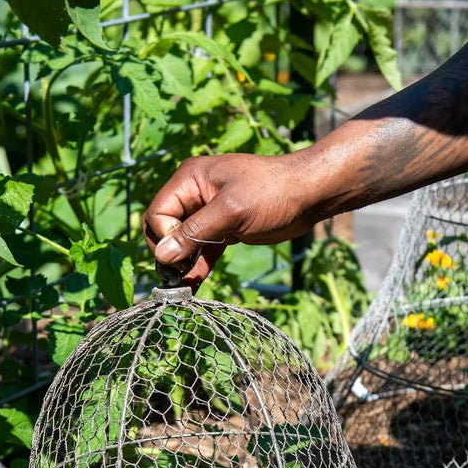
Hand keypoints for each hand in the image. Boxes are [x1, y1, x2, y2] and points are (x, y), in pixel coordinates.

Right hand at [143, 152, 322, 286]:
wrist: (309, 194)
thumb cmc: (271, 192)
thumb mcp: (231, 211)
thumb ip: (195, 232)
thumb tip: (162, 255)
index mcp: (190, 180)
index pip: (158, 213)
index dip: (164, 237)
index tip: (180, 256)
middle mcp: (194, 194)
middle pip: (165, 227)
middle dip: (169, 252)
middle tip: (178, 275)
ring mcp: (208, 212)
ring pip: (182, 241)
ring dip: (181, 263)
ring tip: (182, 288)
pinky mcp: (224, 228)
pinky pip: (202, 249)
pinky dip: (197, 266)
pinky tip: (193, 286)